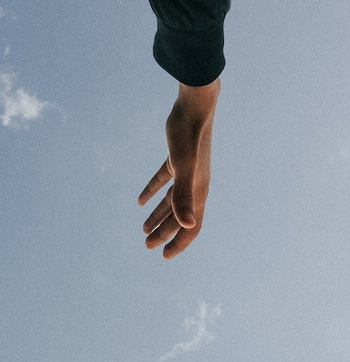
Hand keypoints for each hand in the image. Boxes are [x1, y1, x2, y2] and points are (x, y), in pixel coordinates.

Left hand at [138, 79, 220, 258]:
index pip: (191, 227)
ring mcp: (187, 173)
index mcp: (198, 193)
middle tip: (146, 245)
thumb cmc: (189, 135)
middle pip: (178, 218)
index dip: (178, 243)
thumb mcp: (183, 168)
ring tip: (142, 229)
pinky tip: (139, 201)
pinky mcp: (177, 159)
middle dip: (163, 233)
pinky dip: (152, 192)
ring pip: (171, 202)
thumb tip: (188, 225)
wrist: (195, 105)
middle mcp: (195, 186)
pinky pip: (164, 182)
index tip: (163, 256)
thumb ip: (184, 197)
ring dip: (157, 216)